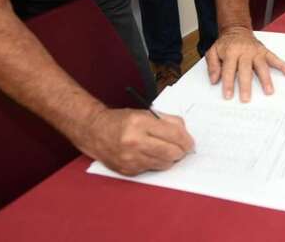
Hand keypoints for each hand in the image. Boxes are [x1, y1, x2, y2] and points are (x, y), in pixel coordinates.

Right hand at [77, 108, 194, 175]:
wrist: (94, 132)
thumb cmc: (121, 121)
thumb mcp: (144, 113)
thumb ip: (167, 120)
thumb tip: (185, 133)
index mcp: (140, 123)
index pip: (174, 134)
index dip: (186, 140)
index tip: (190, 143)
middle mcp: (134, 141)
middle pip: (171, 152)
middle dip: (181, 151)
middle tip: (182, 149)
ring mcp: (130, 158)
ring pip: (164, 164)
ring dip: (170, 159)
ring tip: (166, 151)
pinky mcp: (127, 170)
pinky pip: (152, 169)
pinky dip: (156, 163)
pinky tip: (151, 155)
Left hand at [206, 26, 284, 101]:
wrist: (236, 30)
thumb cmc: (225, 44)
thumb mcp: (213, 51)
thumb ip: (212, 65)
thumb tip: (214, 80)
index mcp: (231, 52)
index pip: (229, 70)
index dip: (228, 83)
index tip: (228, 96)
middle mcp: (245, 52)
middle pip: (245, 70)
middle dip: (246, 85)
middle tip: (246, 98)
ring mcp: (256, 52)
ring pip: (262, 66)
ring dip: (266, 79)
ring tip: (269, 91)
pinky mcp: (264, 51)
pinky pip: (274, 58)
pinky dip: (282, 65)